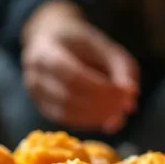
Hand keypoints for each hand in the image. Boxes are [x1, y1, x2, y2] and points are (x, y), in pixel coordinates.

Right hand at [21, 0, 138, 132]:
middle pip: (68, 97)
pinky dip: (88, 122)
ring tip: (119, 116)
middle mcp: (34, 74)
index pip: (72, 76)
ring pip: (65, 114)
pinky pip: (66, 120)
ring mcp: (35, 94)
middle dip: (100, 105)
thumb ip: (122, 68)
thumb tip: (131, 100)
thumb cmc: (81, 43)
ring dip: (95, 118)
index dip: (100, 89)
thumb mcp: (104, 46)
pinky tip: (106, 120)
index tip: (124, 94)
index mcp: (45, 50)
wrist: (50, 41)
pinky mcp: (43, 108)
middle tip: (125, 108)